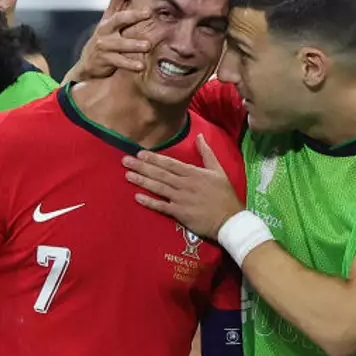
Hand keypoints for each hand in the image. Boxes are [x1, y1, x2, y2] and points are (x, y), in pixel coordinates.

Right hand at [70, 0, 151, 79]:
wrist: (88, 63)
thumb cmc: (106, 41)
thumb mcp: (112, 25)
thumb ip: (123, 12)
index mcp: (108, 18)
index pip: (116, 0)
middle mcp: (104, 28)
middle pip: (119, 19)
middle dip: (133, 15)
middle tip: (148, 13)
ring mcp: (103, 44)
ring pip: (120, 43)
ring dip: (134, 44)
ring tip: (147, 46)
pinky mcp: (104, 59)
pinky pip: (119, 61)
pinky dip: (130, 64)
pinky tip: (141, 66)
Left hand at [123, 136, 242, 239]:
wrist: (230, 219)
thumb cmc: (225, 195)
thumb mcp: (218, 170)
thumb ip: (207, 153)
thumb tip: (200, 136)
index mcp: (193, 173)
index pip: (170, 163)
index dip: (154, 158)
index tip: (140, 153)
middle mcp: (185, 184)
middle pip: (160, 174)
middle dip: (142, 166)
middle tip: (125, 160)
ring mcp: (181, 199)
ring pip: (158, 188)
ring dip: (142, 181)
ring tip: (127, 175)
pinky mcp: (180, 213)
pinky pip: (161, 206)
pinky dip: (149, 202)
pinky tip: (137, 197)